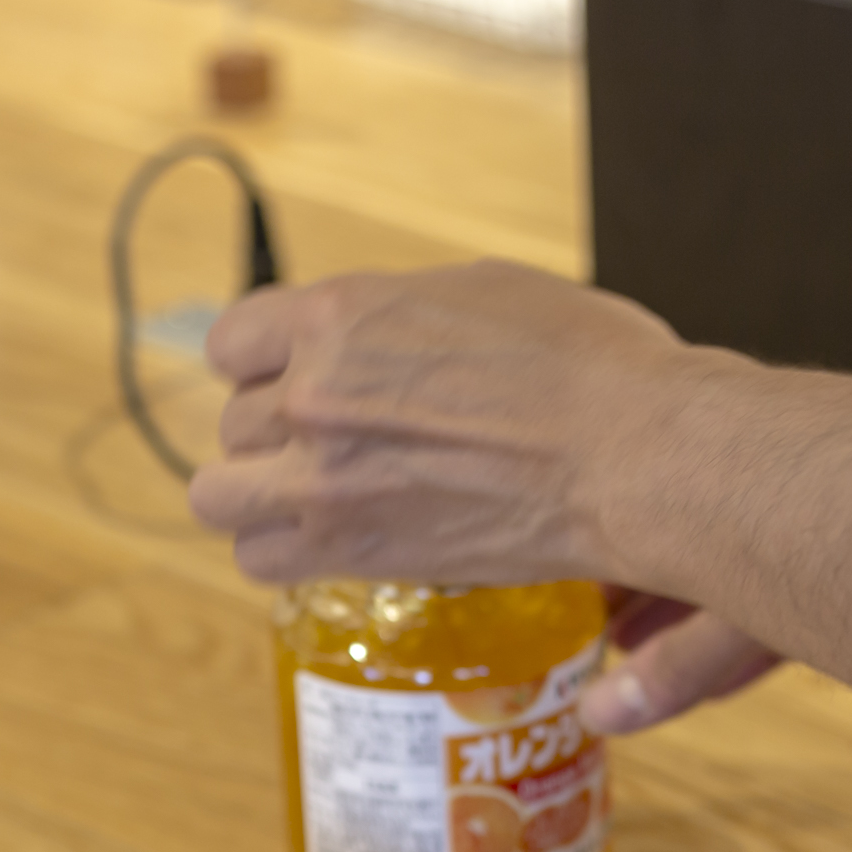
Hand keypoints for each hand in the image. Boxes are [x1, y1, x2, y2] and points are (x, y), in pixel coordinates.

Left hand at [184, 259, 778, 733]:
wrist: (631, 453)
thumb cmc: (584, 365)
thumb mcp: (476, 292)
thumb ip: (391, 318)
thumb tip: (367, 336)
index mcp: (337, 316)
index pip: (233, 343)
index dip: (261, 363)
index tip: (291, 379)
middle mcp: (313, 396)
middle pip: (234, 424)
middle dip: (275, 433)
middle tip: (329, 446)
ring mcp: (324, 480)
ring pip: (220, 495)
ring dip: (258, 496)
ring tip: (310, 498)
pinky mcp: (350, 550)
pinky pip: (257, 559)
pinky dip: (281, 553)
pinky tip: (325, 540)